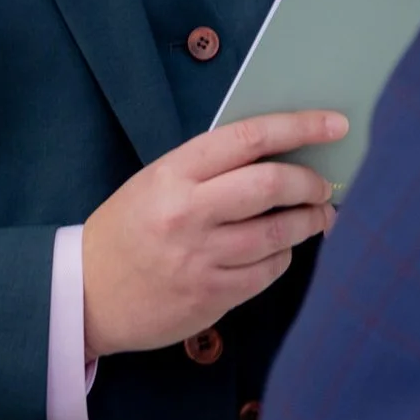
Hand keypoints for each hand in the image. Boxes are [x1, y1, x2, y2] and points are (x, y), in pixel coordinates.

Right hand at [81, 110, 346, 357]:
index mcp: (173, 173)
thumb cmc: (128, 230)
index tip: (335, 123)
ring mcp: (201, 257)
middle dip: (310, 182)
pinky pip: (268, 271)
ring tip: (318, 216)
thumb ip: (210, 167)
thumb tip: (280, 152)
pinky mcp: (211, 296)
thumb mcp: (156, 181)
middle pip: (272, 185)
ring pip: (279, 233)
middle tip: (323, 184)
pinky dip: (284, 256)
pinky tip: (280, 250)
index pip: (249, 138)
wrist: (84, 295)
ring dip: (309, 221)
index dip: (300, 126)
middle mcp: (188, 213)